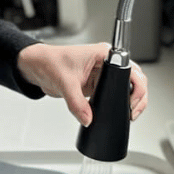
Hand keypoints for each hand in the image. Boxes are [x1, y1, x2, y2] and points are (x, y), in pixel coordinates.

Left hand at [16, 42, 147, 126]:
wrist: (35, 66)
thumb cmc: (48, 61)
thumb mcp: (64, 82)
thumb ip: (76, 103)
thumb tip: (88, 118)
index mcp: (103, 54)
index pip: (131, 69)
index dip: (136, 87)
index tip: (132, 102)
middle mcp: (106, 63)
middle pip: (134, 79)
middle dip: (138, 97)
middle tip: (132, 112)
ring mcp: (103, 74)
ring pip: (126, 88)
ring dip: (129, 101)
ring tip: (128, 114)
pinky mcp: (97, 85)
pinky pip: (113, 95)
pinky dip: (117, 104)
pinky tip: (117, 112)